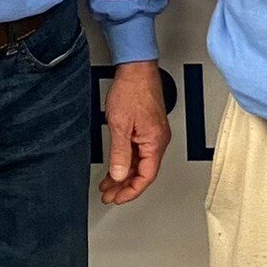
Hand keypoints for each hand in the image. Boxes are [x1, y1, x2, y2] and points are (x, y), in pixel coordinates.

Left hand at [100, 61, 171, 204]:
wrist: (136, 68)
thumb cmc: (132, 90)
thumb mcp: (120, 125)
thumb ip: (119, 153)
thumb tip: (118, 175)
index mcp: (155, 141)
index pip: (146, 176)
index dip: (131, 191)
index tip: (117, 198)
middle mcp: (158, 139)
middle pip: (144, 172)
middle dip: (125, 186)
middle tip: (109, 195)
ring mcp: (154, 134)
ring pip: (140, 163)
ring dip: (124, 174)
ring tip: (108, 184)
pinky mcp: (148, 128)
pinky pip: (139, 152)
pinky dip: (126, 161)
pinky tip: (115, 166)